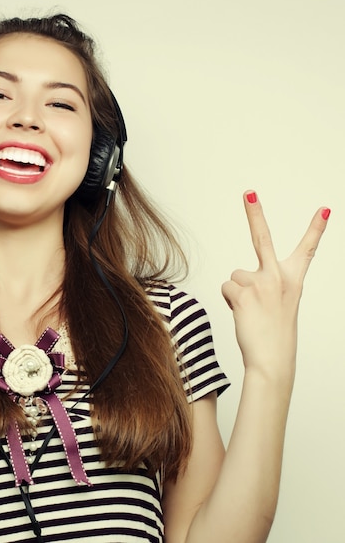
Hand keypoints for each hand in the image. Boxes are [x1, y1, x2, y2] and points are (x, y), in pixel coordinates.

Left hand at [221, 191, 328, 382]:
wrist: (273, 359)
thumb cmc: (274, 333)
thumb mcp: (279, 304)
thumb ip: (266, 284)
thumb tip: (239, 278)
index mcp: (293, 279)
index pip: (307, 249)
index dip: (316, 228)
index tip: (325, 209)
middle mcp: (279, 276)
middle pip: (262, 237)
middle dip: (255, 212)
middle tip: (249, 191)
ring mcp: (261, 282)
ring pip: (235, 276)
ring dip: (237, 292)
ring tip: (251, 311)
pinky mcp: (243, 291)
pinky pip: (226, 287)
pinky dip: (230, 300)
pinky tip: (243, 314)